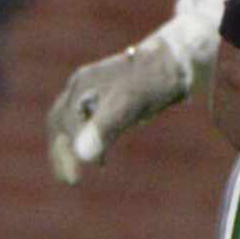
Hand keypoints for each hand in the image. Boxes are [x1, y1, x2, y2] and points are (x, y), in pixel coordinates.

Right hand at [47, 38, 188, 183]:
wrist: (179, 58)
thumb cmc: (154, 79)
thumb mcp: (130, 104)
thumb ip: (105, 127)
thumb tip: (82, 156)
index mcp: (82, 85)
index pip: (63, 126)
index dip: (65, 154)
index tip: (74, 180)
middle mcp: (84, 85)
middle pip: (60, 121)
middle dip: (60, 151)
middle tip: (68, 180)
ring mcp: (97, 87)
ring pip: (73, 119)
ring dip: (73, 146)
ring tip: (78, 172)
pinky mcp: (113, 93)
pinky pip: (90, 118)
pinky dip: (89, 139)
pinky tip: (102, 157)